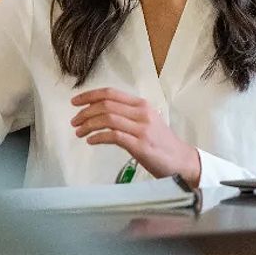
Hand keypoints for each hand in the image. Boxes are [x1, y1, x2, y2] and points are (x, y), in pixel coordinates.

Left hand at [70, 88, 201, 186]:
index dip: (90, 95)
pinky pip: (113, 136)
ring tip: (79, 132)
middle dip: (85, 112)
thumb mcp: (146, 122)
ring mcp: (141, 129)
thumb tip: (101, 113)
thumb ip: (128, 115)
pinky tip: (90, 141)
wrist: (181, 161)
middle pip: (106, 105)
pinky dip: (98, 137)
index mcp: (142, 105)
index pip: (111, 93)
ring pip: (108, 118)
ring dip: (89, 125)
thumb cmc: (161, 143)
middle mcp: (142, 113)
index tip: (75, 102)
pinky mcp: (140, 145)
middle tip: (74, 121)